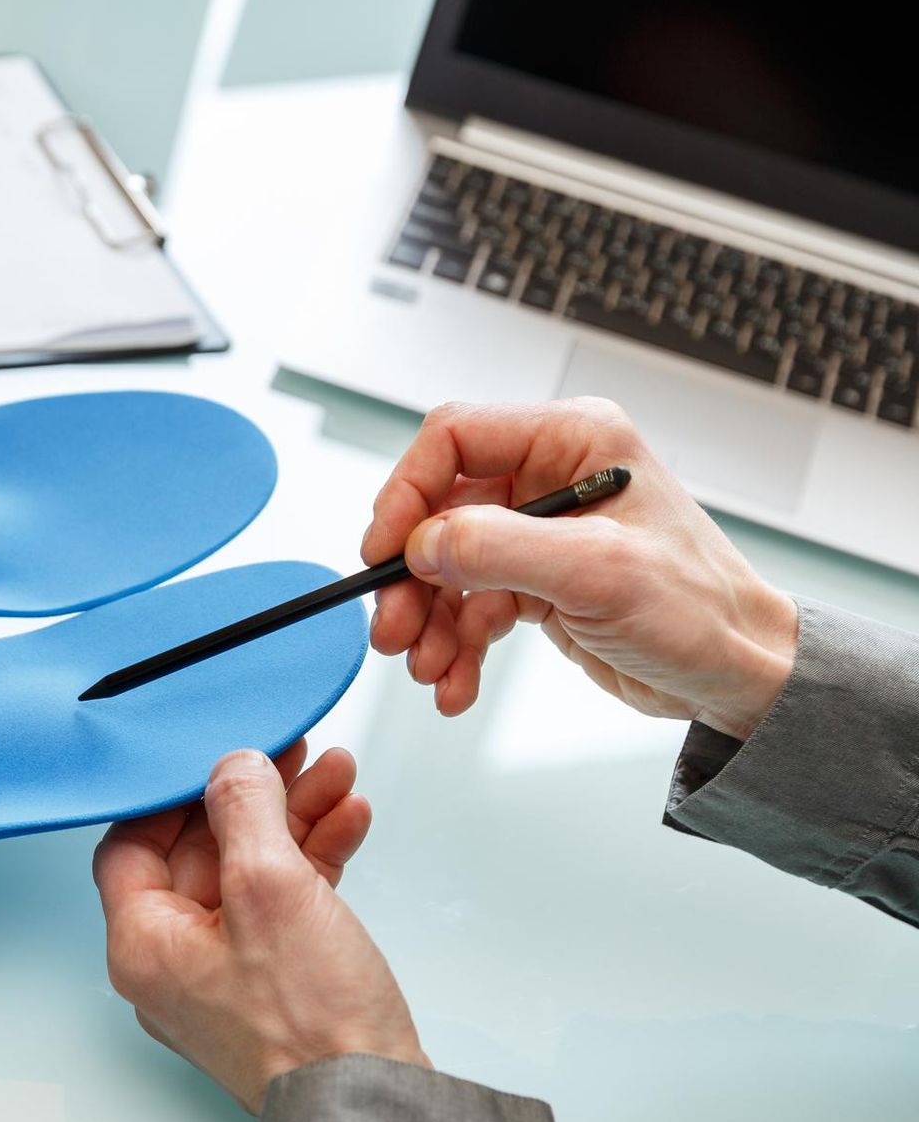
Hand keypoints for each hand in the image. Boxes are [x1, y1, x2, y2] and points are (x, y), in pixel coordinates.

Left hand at [94, 744, 423, 1113]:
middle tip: (290, 751)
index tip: (215, 752)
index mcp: (144, 944)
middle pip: (200, 851)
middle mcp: (175, 963)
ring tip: (335, 774)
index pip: (132, 844)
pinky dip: (314, 860)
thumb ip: (245, 809)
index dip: (174, 792)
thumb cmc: (310, 1026)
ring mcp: (228, 976)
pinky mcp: (279, 986)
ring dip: (294, 818)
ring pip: (251, 872)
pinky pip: (285, 904)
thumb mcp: (270, 886)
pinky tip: (348, 821)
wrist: (373, 1106)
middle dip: (253, 796)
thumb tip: (233, 766)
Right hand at [363, 397, 797, 737]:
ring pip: (446, 566)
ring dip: (428, 623)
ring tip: (429, 671)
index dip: (407, 492)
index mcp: (573, 440)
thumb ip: (500, 547)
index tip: (384, 552)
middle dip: (412, 579)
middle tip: (394, 632)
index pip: (454, 438)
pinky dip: (454, 647)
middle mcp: (551, 476)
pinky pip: (468, 606)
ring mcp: (541, 530)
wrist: (737, 675)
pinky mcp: (536, 579)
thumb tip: (422, 544)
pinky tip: (455, 683)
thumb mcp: (597, 572)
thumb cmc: (700, 611)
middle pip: (439, 512)